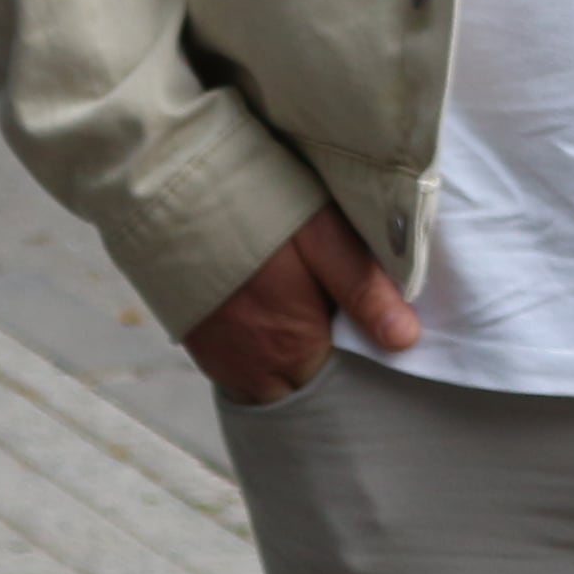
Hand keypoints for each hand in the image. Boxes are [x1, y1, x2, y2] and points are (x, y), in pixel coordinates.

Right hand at [185, 204, 421, 406]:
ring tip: (310, 314)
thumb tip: (406, 341)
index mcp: (291, 349)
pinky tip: (274, 312)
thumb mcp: (322, 237)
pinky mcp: (200, 343)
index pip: (341, 386)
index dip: (362, 360)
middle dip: (328, 364)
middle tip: (345, 321)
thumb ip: (362, 292)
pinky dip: (263, 350)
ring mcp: (221, 361)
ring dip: (293, 358)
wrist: (167, 186)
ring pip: (272, 380)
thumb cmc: (255, 205)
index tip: (376, 333)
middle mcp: (252, 370)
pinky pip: (243, 365)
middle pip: (305, 387)